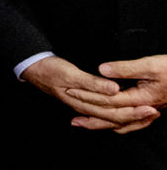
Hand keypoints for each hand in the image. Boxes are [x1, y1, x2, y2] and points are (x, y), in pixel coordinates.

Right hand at [22, 55, 156, 132]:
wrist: (32, 68)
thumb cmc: (49, 70)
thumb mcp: (70, 73)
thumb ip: (92, 83)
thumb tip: (114, 90)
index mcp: (83, 102)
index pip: (113, 112)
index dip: (132, 112)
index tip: (149, 108)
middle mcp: (84, 107)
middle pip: (114, 118)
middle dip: (135, 117)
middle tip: (153, 112)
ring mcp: (83, 105)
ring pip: (109, 117)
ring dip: (128, 117)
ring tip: (144, 114)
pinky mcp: (82, 100)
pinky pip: (103, 112)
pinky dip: (115, 114)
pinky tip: (121, 112)